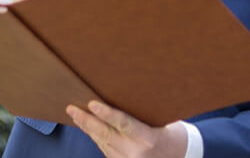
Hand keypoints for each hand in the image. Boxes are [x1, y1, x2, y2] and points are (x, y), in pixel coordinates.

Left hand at [67, 101, 188, 157]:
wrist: (177, 155)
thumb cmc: (168, 132)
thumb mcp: (158, 121)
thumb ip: (137, 116)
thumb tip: (114, 97)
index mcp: (148, 139)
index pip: (123, 124)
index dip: (106, 114)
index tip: (91, 104)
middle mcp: (136, 154)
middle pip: (106, 135)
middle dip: (86, 121)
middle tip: (72, 108)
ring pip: (102, 143)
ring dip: (88, 129)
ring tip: (76, 114)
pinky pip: (105, 149)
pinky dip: (96, 138)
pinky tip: (88, 127)